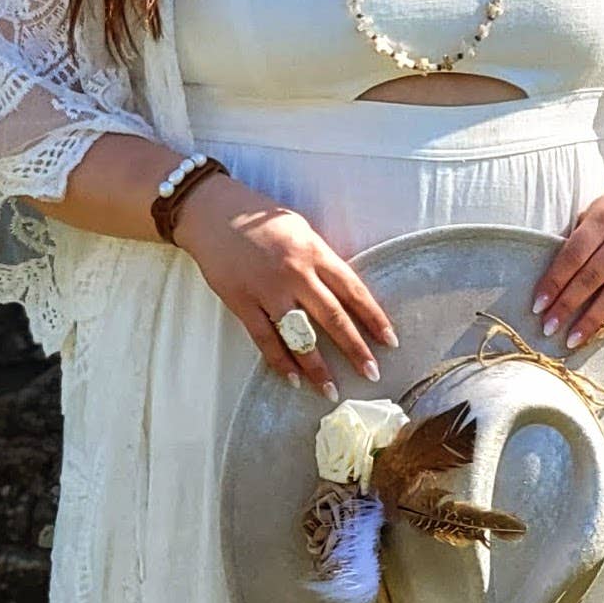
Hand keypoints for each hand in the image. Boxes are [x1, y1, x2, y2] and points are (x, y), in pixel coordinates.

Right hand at [171, 174, 398, 401]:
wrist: (213, 212)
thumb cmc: (262, 218)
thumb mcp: (302, 230)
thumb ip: (321, 260)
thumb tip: (343, 292)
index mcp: (315, 252)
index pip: (353, 290)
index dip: (374, 317)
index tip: (390, 340)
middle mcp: (296, 273)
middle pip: (333, 318)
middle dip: (355, 348)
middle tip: (372, 373)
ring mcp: (268, 290)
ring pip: (299, 335)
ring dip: (317, 366)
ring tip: (331, 390)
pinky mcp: (242, 303)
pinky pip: (265, 339)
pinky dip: (279, 361)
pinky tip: (293, 379)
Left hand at [529, 178, 603, 349]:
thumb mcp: (597, 212)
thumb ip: (579, 240)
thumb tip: (554, 279)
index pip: (573, 255)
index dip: (554, 282)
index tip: (537, 305)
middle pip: (592, 277)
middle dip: (568, 305)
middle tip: (549, 327)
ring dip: (592, 320)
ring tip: (573, 339)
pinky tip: (602, 331)